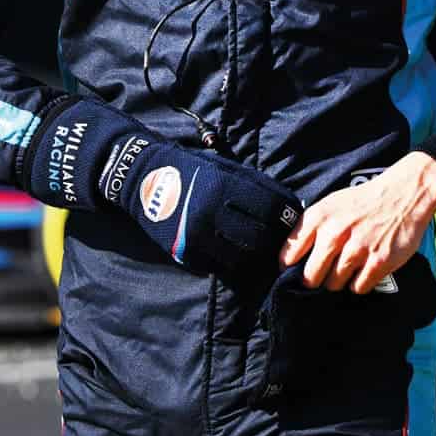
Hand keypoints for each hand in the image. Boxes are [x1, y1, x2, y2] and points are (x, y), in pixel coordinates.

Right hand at [112, 138, 303, 281]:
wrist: (143, 181)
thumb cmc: (191, 171)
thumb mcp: (223, 169)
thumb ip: (256, 187)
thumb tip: (291, 208)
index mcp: (222, 186)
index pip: (270, 209)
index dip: (286, 217)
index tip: (290, 221)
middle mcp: (210, 213)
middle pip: (260, 238)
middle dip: (275, 241)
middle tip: (279, 240)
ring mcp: (197, 237)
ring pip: (243, 258)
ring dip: (256, 255)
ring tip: (260, 249)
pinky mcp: (187, 253)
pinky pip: (221, 266)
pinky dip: (234, 262)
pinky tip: (236, 253)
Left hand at [280, 152, 435, 292]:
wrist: (404, 194)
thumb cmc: (363, 202)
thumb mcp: (330, 205)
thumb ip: (309, 229)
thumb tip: (290, 259)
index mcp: (319, 218)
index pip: (289, 255)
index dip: (288, 269)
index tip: (290, 274)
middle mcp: (335, 234)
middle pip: (311, 277)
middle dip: (314, 280)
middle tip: (322, 276)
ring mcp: (358, 249)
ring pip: (334, 284)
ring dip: (338, 282)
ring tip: (347, 269)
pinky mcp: (379, 262)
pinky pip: (358, 287)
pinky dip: (359, 283)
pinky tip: (363, 270)